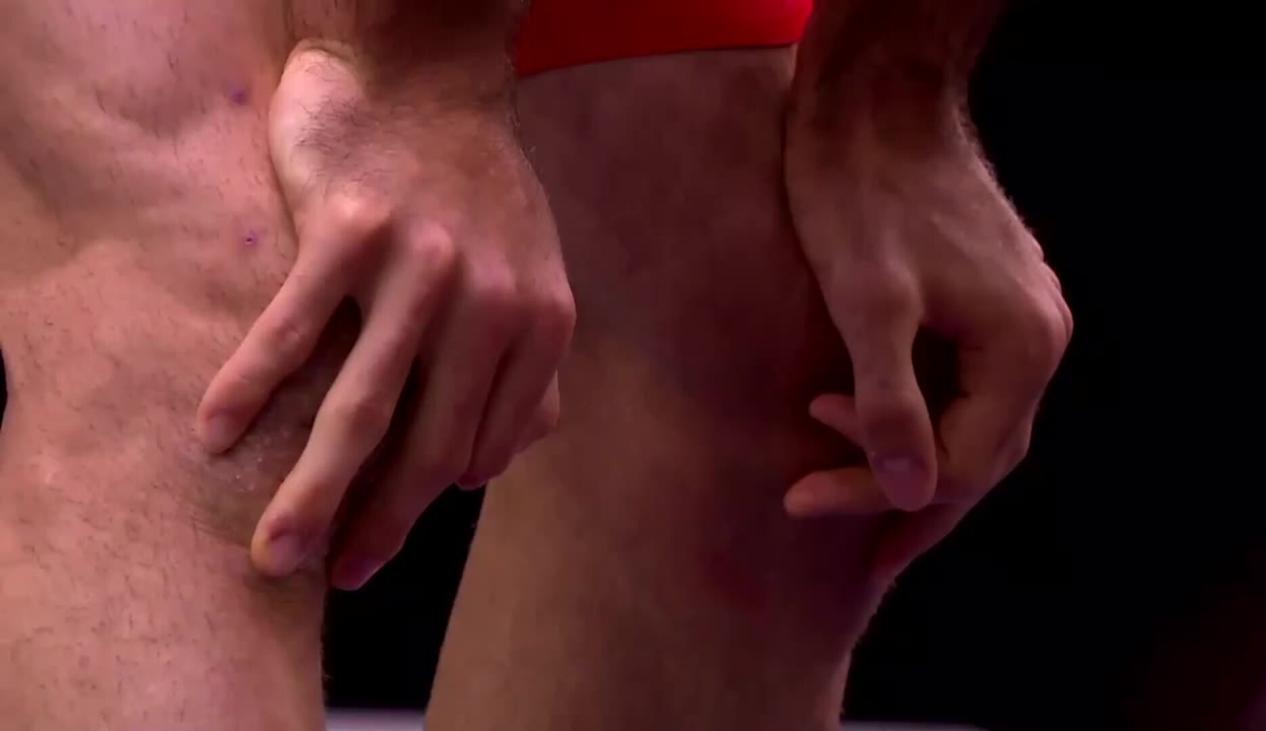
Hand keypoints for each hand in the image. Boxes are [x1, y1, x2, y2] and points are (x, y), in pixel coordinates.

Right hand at [195, 42, 574, 589]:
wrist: (423, 78)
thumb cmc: (474, 188)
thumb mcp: (532, 273)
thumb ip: (527, 365)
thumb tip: (500, 461)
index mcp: (539, 322)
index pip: (479, 448)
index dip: (426, 506)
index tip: (379, 535)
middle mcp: (490, 302)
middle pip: (425, 446)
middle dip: (375, 526)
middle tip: (330, 576)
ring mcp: (421, 267)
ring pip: (360, 408)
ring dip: (310, 492)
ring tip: (274, 552)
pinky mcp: (351, 230)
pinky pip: (292, 329)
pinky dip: (248, 387)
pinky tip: (216, 433)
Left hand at [782, 105, 1070, 570]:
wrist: (875, 103)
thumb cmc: (862, 195)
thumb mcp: (868, 303)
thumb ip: (892, 403)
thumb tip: (913, 494)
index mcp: (1023, 346)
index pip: (959, 463)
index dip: (880, 498)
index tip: (801, 504)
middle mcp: (1040, 335)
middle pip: (979, 452)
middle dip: (906, 499)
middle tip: (852, 548)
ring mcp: (1021, 313)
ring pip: (973, 419)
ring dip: (911, 457)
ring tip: (842, 480)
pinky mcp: (990, 296)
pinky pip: (965, 382)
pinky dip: (918, 413)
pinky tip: (865, 417)